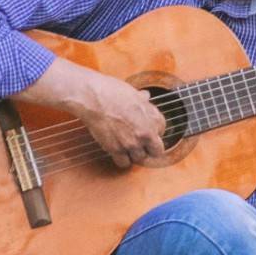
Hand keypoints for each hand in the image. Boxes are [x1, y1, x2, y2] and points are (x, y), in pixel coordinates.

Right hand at [15, 57, 165, 170]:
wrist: (93, 97)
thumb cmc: (112, 91)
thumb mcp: (133, 92)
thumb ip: (142, 100)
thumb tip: (145, 96)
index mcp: (153, 117)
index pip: (163, 131)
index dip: (154, 130)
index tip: (147, 129)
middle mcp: (146, 133)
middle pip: (156, 151)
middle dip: (149, 147)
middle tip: (141, 143)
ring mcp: (131, 143)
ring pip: (140, 158)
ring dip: (135, 154)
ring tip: (127, 146)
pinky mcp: (116, 150)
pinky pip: (124, 163)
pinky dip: (121, 159)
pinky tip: (118, 152)